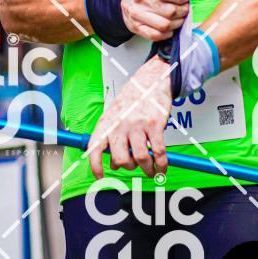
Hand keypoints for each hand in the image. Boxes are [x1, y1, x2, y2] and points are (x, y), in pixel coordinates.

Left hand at [87, 56, 172, 179]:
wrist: (150, 81)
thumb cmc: (131, 100)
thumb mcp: (115, 116)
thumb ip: (111, 139)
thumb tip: (113, 165)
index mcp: (107, 123)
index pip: (95, 148)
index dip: (95, 166)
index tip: (100, 178)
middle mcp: (120, 124)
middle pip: (121, 159)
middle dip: (130, 167)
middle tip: (136, 165)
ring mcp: (137, 125)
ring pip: (141, 158)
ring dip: (147, 169)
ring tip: (151, 170)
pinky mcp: (154, 125)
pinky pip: (158, 152)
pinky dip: (161, 164)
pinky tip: (162, 167)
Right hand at [121, 0, 188, 40]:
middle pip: (170, 11)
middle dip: (183, 11)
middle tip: (185, 9)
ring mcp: (137, 14)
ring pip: (165, 25)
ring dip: (177, 23)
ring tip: (179, 18)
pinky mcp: (135, 26)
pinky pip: (155, 35)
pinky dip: (167, 34)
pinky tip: (170, 28)